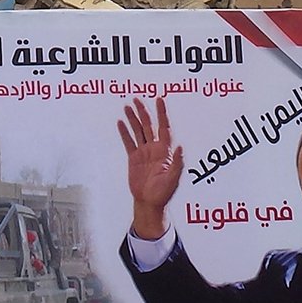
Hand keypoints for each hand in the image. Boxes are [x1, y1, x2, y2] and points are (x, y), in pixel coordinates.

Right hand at [118, 97, 182, 239]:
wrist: (149, 203)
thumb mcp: (173, 178)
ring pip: (137, 131)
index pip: (163, 127)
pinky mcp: (134, 158)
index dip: (162, 113)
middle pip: (148, 125)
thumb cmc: (163, 193)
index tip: (159, 100)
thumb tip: (181, 146)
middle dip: (143, 111)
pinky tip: (120, 122)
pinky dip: (124, 132)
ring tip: (127, 106)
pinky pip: (128, 142)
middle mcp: (154, 148)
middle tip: (137, 99)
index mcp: (165, 150)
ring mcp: (143, 152)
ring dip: (132, 119)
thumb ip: (177, 163)